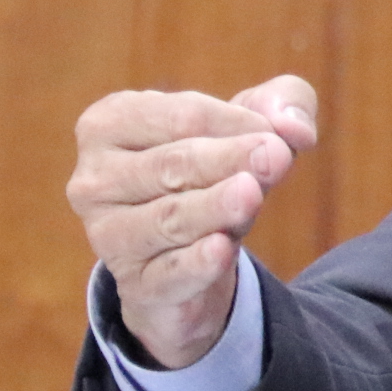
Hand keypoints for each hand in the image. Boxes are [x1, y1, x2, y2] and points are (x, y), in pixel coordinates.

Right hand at [67, 75, 318, 370]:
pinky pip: (170, 272)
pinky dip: (197, 262)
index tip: (279, 137)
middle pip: (171, 164)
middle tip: (277, 156)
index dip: (237, 122)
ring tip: (251, 194)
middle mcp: (96, 179)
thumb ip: (283, 105)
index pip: (182, 115)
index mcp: (111, 123)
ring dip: (215, 206)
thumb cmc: (217, 170)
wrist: (195, 256)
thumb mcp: (250, 124)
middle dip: (228, 159)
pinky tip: (221, 249)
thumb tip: (295, 127)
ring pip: (170, 218)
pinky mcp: (135, 285)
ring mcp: (108, 236)